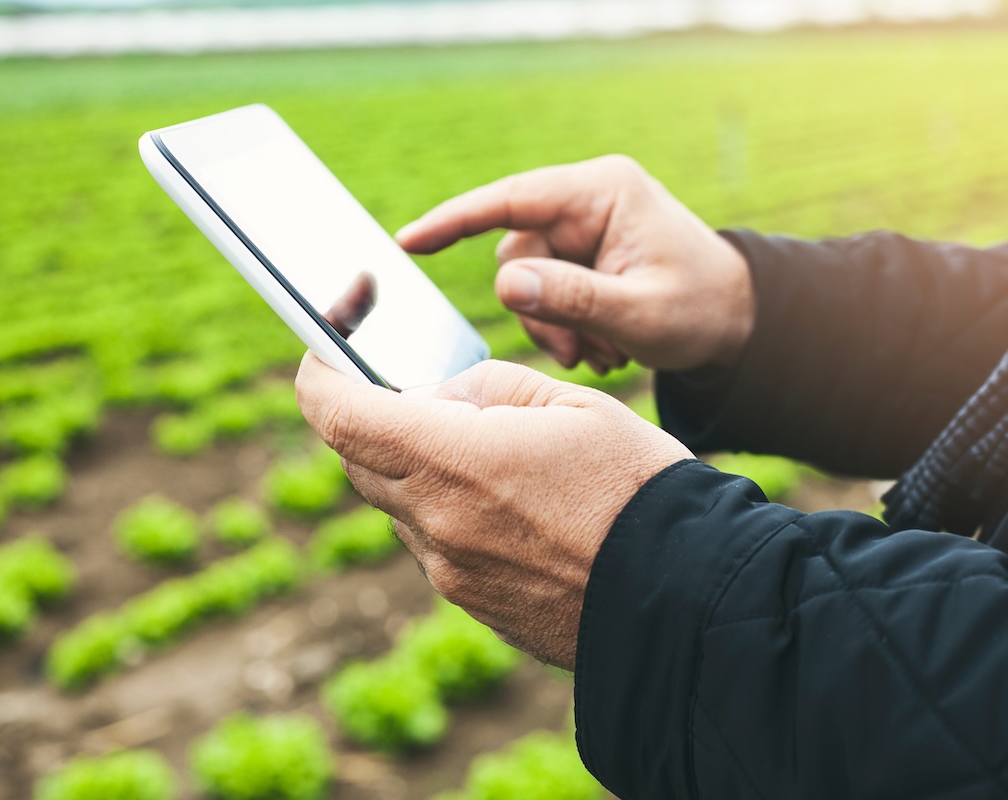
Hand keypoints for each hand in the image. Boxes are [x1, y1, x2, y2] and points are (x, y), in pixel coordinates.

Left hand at [295, 352, 691, 668]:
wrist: (688, 596)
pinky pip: (434, 543)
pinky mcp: (472, 603)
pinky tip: (511, 504)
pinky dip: (448, 511)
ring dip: (419, 468)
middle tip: (431, 395)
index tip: (328, 351)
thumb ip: (484, 390)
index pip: (338, 414)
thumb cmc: (637, 487)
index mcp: (453, 461)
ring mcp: (450, 571)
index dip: (319, 374)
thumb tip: (434, 399)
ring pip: (398, 501)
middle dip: (379, 417)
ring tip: (493, 454)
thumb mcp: (567, 403)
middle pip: (361, 458)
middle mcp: (436, 523)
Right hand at [397, 155, 754, 372]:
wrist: (741, 322)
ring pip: (527, 282)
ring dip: (554, 328)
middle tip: (579, 355)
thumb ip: (572, 299)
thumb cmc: (703, 309)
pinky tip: (605, 346)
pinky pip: (545, 294)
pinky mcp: (583, 257)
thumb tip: (506, 285)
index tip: (409, 241)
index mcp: (603, 192)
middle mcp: (587, 201)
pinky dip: (566, 329)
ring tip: (603, 354)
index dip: (456, 220)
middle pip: (518, 255)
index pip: (511, 199)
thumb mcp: (639, 312)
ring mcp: (584, 229)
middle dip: (540, 313)